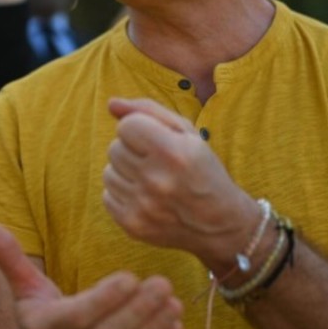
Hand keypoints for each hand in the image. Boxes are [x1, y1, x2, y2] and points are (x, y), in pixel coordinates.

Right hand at [0, 223, 182, 328]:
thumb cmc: (37, 322)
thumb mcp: (23, 291)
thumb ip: (11, 259)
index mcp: (45, 328)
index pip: (79, 316)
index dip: (106, 299)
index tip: (130, 276)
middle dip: (138, 309)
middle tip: (162, 283)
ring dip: (153, 326)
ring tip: (172, 299)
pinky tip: (174, 323)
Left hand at [102, 98, 255, 270]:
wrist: (219, 223)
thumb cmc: (201, 170)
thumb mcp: (187, 133)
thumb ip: (148, 111)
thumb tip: (111, 103)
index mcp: (174, 153)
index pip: (126, 126)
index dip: (139, 129)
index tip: (156, 140)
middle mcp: (157, 180)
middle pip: (114, 148)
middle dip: (133, 151)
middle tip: (157, 163)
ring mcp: (142, 206)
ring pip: (108, 172)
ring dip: (126, 172)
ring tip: (152, 180)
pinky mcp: (132, 225)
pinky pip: (107, 195)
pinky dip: (123, 194)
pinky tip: (146, 197)